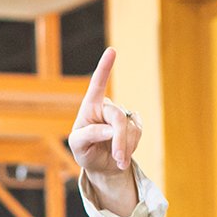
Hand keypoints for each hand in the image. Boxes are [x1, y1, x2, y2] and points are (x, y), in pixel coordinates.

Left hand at [68, 47, 141, 215]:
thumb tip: (110, 129)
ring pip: (130, 127)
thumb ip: (89, 135)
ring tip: (117, 159)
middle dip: (118, 140)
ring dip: (125, 147)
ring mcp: (122, 113)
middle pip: (118, 118)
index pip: (97, 85)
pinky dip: (131, 146)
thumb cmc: (86, 152)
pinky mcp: (135, 122)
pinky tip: (123, 153)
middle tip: (117, 157)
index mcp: (90, 107)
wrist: (102, 165)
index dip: (104, 68)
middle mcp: (107, 106)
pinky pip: (138, 131)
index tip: (111, 51)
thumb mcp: (78, 146)